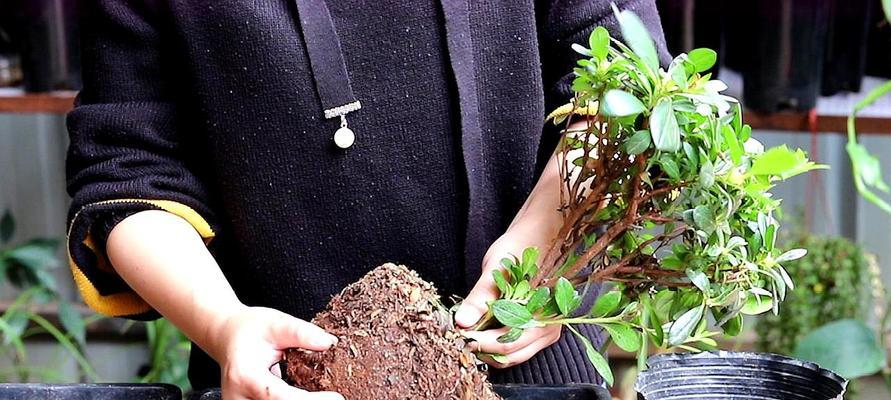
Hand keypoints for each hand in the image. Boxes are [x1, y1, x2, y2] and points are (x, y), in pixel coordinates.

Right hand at [209, 306, 343, 399]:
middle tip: (334, 396)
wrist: (227, 337)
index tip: (336, 398)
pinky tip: (309, 395)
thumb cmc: (249, 329)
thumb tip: (328, 343)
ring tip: (323, 394)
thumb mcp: (276, 323)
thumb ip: (301, 333)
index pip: (283, 398)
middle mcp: (239, 398)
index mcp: (246, 376)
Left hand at [454, 228, 561, 367]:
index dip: (480, 342)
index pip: (507, 342)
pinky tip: (483, 333)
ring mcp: (547, 330)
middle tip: (460, 337)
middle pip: (511, 354)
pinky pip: (519, 348)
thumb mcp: (496, 269)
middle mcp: (550, 326)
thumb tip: (461, 322)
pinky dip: (499, 346)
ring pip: (515, 355)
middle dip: (483, 349)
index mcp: (542, 312)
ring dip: (491, 351)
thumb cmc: (521, 247)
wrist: (538, 235)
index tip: (458, 335)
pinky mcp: (540, 330)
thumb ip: (480, 298)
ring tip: (470, 335)